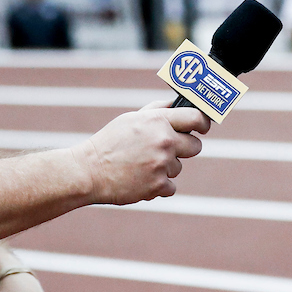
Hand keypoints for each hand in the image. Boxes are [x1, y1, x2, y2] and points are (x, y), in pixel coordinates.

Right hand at [74, 104, 210, 205]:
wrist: (89, 172)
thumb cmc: (109, 143)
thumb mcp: (131, 119)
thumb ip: (158, 111)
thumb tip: (178, 104)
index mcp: (158, 121)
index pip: (196, 118)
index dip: (203, 123)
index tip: (203, 128)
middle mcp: (163, 141)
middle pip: (195, 146)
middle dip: (184, 148)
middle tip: (166, 150)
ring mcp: (162, 164)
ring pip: (179, 167)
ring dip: (165, 168)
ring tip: (141, 165)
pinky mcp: (158, 185)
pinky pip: (170, 186)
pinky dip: (158, 186)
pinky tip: (140, 179)